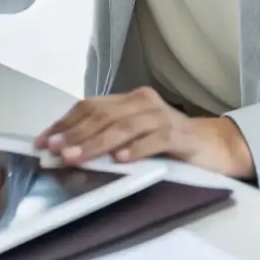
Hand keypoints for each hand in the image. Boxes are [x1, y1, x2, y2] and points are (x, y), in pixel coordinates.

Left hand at [34, 88, 255, 178]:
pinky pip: (154, 139)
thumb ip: (109, 137)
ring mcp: (162, 116)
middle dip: (74, 134)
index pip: (89, 107)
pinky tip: (120, 159)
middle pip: (102, 116)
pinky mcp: (179, 134)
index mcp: (129, 100)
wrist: (216, 146)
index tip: (43, 141)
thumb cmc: (170, 143)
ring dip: (96, 143)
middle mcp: (143, 102)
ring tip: (76, 156)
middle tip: (54, 149)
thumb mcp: (135, 136)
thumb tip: (68, 150)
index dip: (64, 123)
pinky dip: (135, 149)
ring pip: (123, 127)